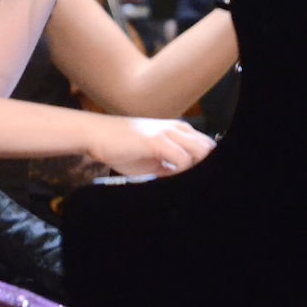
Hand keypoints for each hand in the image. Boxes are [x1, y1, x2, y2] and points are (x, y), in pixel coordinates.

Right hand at [89, 117, 214, 176]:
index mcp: (178, 130)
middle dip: (203, 164)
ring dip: (194, 167)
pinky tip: (166, 175)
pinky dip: (180, 171)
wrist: (96, 134)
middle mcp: (177, 128)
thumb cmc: (121, 147)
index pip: (207, 147)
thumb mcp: (152, 160)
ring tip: (177, 176)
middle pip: (209, 148)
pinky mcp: (157, 140)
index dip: (203, 163)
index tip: (190, 175)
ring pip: (203, 151)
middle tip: (187, 177)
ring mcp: (168, 132)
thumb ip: (170, 167)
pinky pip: (183, 159)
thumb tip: (182, 176)